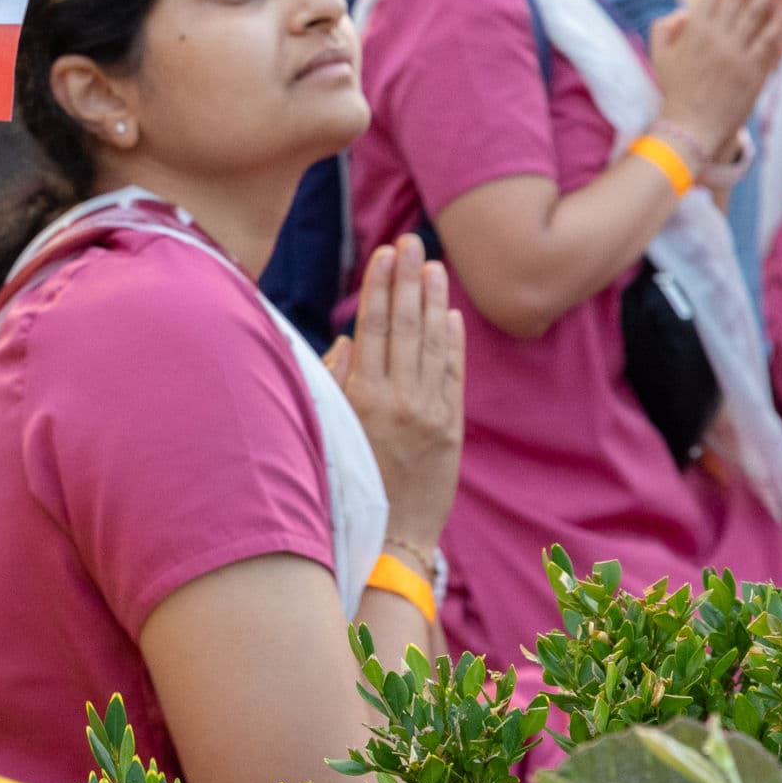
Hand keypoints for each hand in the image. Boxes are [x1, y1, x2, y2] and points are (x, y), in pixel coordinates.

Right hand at [329, 237, 463, 553]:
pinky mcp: (451, 430)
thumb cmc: (346, 486)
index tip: (386, 253)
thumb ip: (334, 382)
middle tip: (413, 242)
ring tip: (435, 267)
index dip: (380, 287)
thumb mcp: (328, 432)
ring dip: (433, 302)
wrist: (389, 540)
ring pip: (432, 345)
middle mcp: (398, 401)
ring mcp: (429, 415)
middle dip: (408, 280)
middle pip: (405, 326)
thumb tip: (346, 338)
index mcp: (362, 398)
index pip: (373, 327)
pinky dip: (454, 344)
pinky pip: (452, 376)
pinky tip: (451, 315)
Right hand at [651, 0, 781, 154]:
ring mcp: (739, 55)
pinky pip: (774, 44)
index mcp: (696, 32)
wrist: (689, 127)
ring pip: (761, 16)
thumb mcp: (659, 55)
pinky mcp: (755, 72)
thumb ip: (666, 27)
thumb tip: (684, 10)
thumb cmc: (674, 90)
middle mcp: (719, 39)